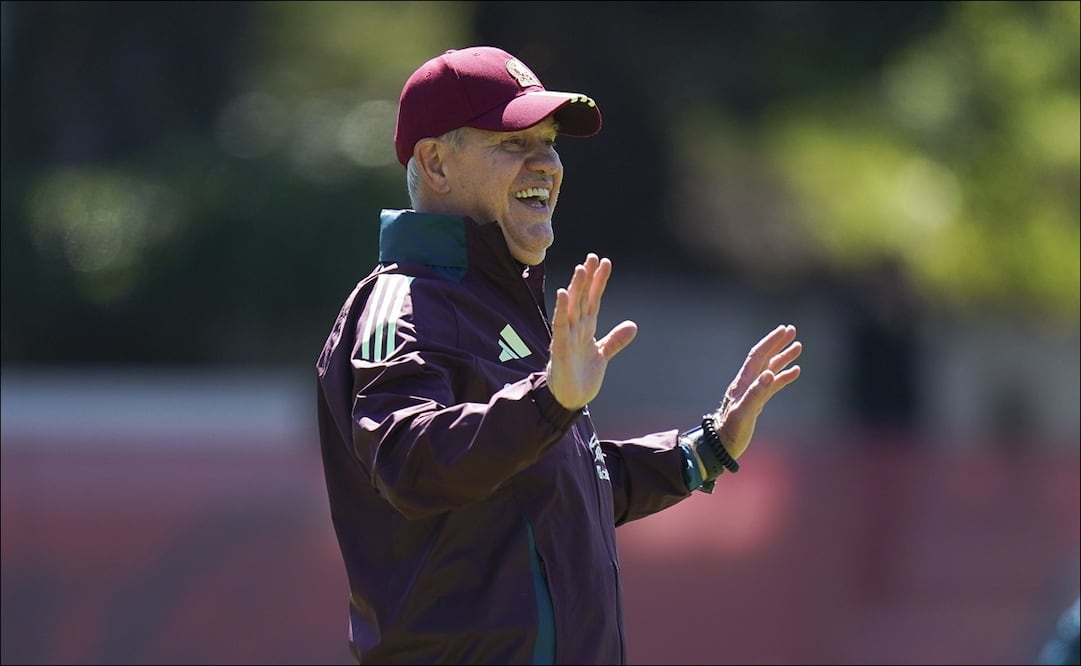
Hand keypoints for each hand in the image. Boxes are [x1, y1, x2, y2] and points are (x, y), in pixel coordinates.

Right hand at [547, 253, 637, 409]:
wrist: (569, 399)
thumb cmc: (581, 377)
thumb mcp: (602, 355)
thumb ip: (615, 339)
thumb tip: (633, 325)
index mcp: (586, 329)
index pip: (593, 300)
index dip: (598, 281)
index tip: (605, 262)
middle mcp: (575, 328)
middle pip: (582, 298)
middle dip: (587, 278)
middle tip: (593, 256)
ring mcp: (567, 336)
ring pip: (571, 307)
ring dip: (576, 287)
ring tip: (582, 268)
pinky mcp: (560, 347)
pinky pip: (560, 325)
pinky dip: (561, 309)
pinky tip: (564, 293)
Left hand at [713, 324, 801, 457]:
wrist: (722, 445)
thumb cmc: (731, 430)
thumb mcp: (744, 413)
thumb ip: (756, 393)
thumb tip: (769, 374)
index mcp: (744, 382)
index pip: (758, 356)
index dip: (771, 342)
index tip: (785, 330)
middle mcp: (748, 383)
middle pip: (764, 357)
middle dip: (777, 343)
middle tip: (792, 330)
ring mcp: (752, 391)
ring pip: (770, 369)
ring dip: (783, 357)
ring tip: (798, 347)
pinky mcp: (756, 401)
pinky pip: (772, 384)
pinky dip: (783, 376)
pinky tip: (795, 371)